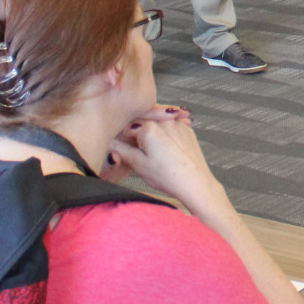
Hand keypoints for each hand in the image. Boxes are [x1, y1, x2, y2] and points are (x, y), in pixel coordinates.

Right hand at [107, 108, 221, 207]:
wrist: (194, 183)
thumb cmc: (167, 176)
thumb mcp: (138, 165)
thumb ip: (120, 150)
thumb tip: (108, 142)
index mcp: (149, 127)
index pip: (127, 126)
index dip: (122, 136)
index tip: (122, 145)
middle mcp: (164, 120)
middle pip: (143, 121)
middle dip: (137, 133)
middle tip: (137, 149)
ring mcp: (178, 124)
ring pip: (157, 123)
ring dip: (152, 132)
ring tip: (153, 151)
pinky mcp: (187, 129)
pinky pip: (171, 126)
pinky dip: (165, 134)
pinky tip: (165, 148)